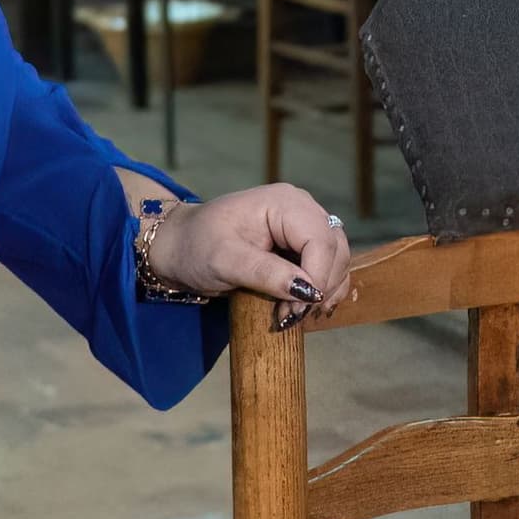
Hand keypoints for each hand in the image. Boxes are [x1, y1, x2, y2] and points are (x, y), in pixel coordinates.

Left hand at [144, 182, 356, 325]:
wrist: (180, 248)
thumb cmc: (196, 247)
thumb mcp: (224, 261)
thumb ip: (266, 273)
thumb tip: (307, 290)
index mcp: (283, 202)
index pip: (320, 239)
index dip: (317, 276)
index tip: (296, 309)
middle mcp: (300, 209)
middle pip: (335, 248)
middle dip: (322, 285)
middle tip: (292, 315)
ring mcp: (303, 226)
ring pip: (337, 259)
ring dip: (325, 290)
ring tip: (295, 314)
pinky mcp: (301, 244)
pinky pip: (328, 266)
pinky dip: (323, 289)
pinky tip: (304, 307)